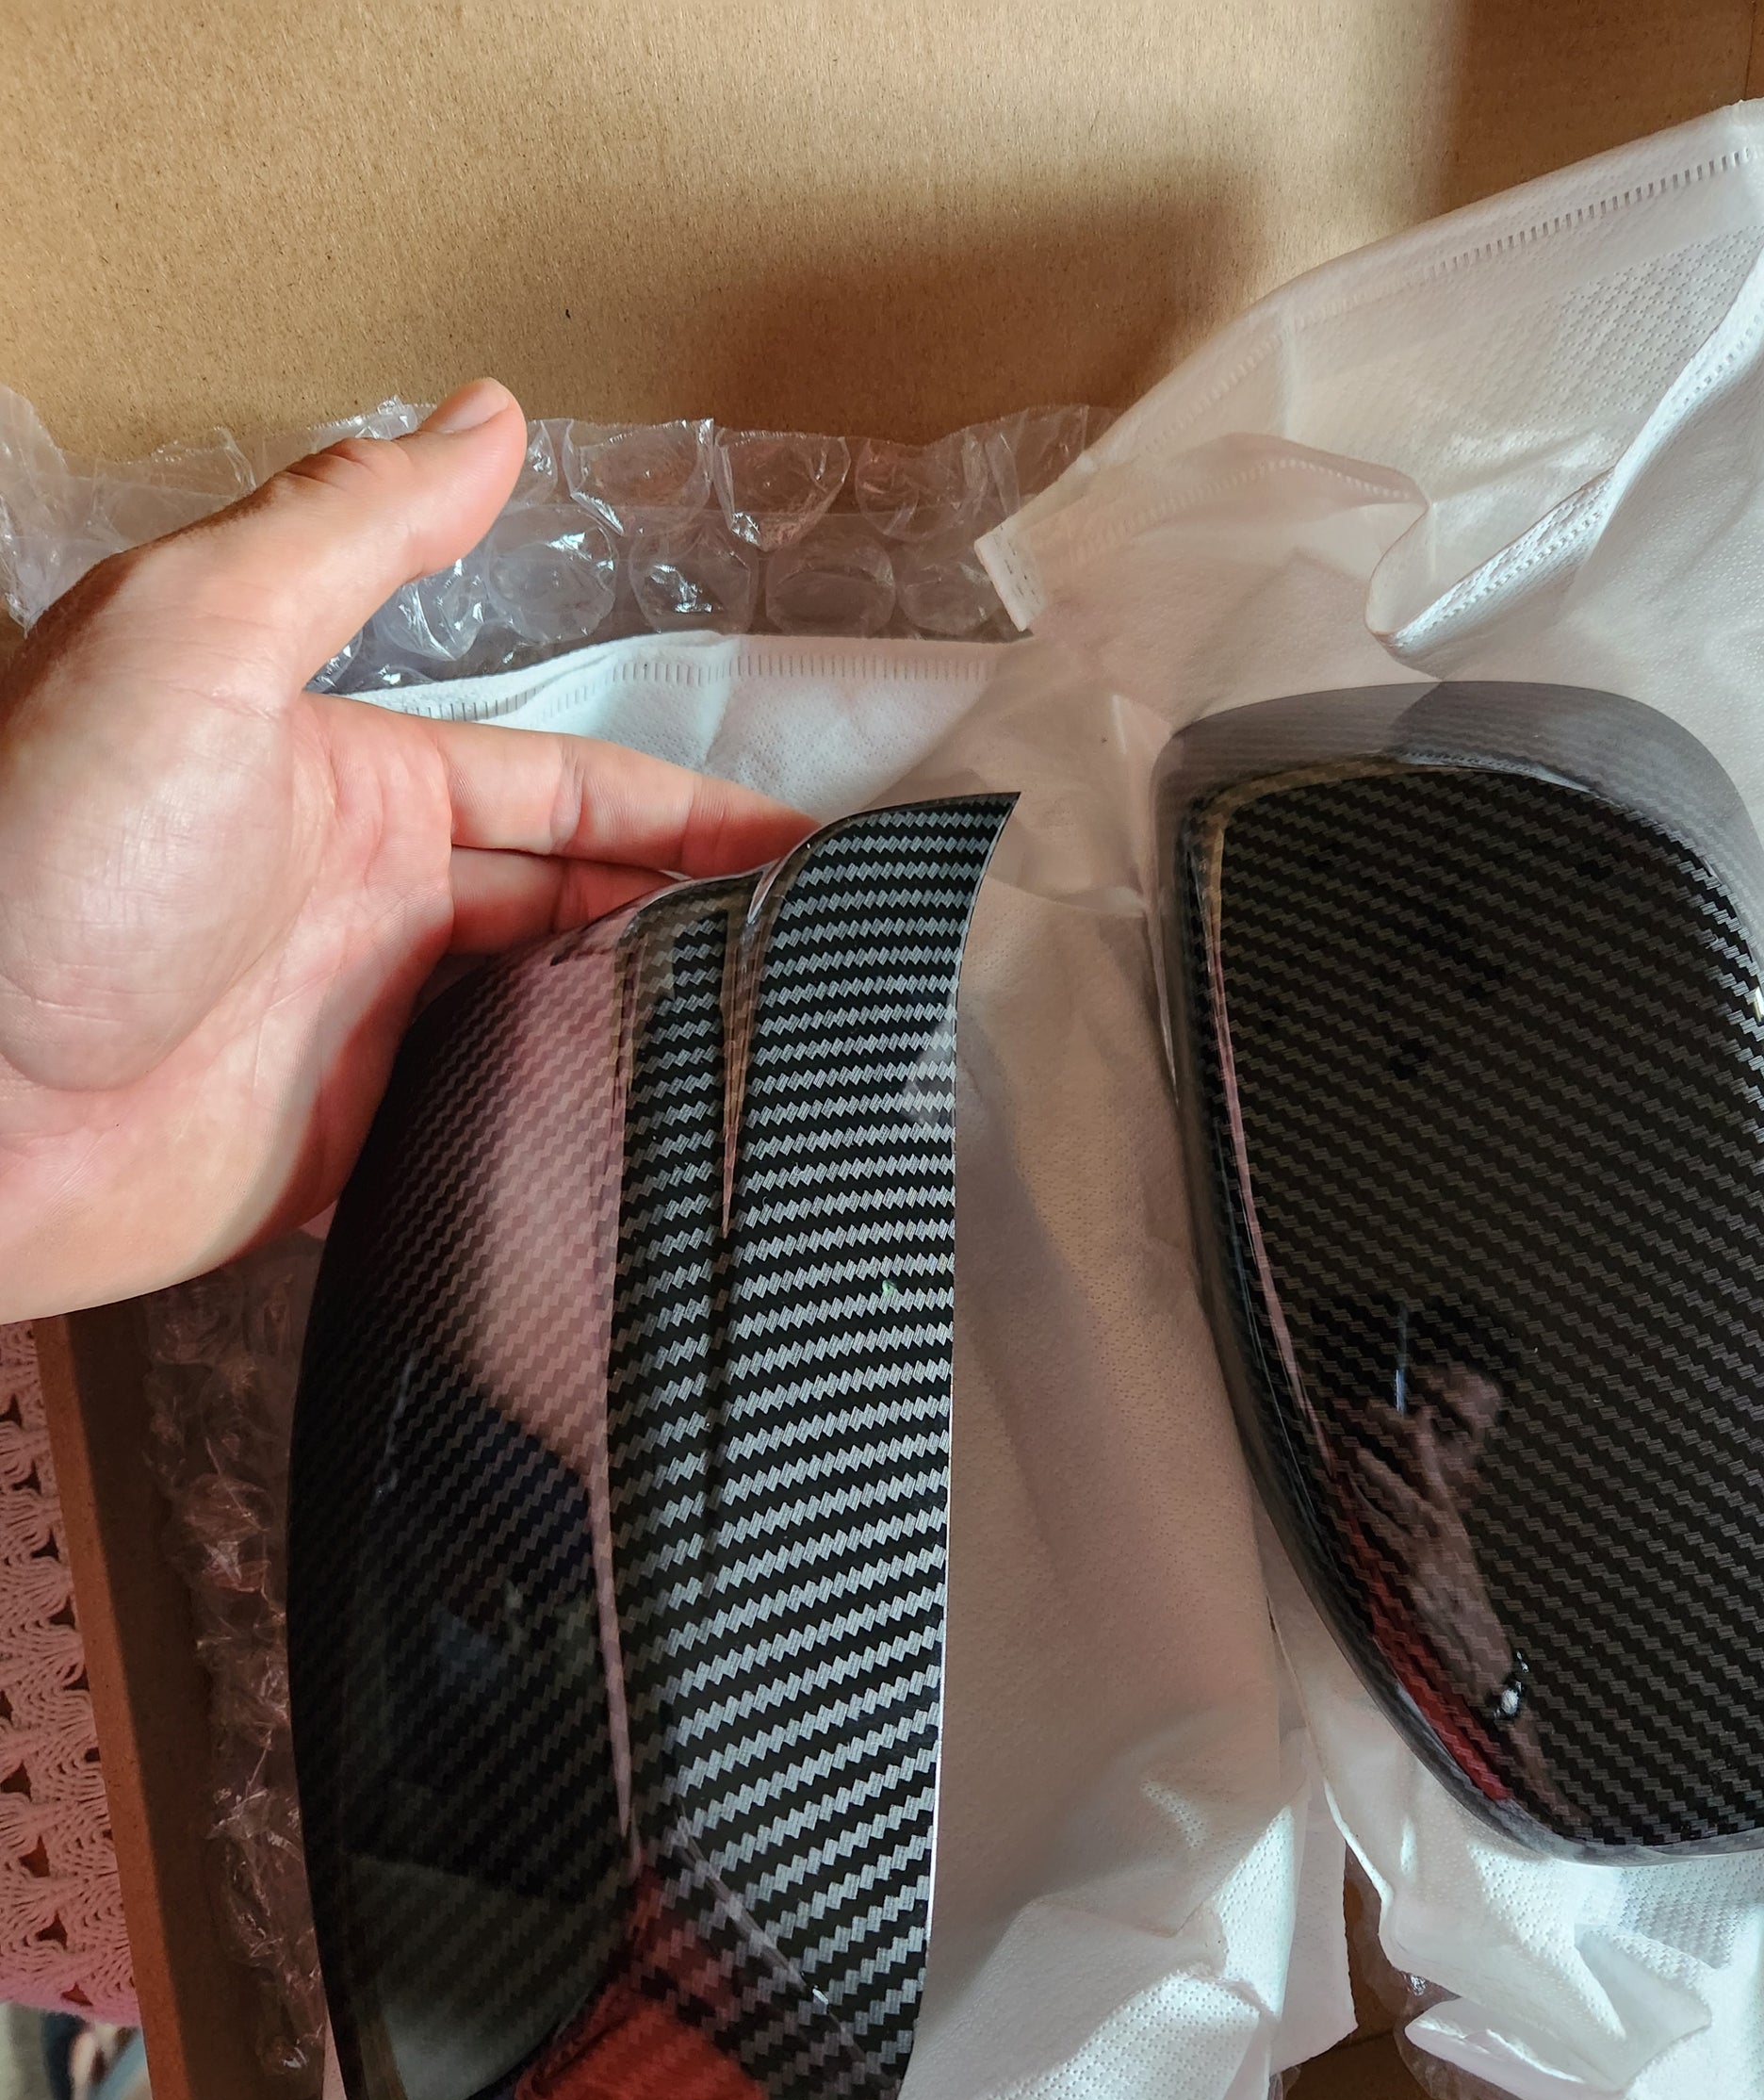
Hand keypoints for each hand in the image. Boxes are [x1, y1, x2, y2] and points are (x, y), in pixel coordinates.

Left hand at [0, 381, 807, 1320]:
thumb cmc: (37, 864)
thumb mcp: (194, 641)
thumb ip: (351, 534)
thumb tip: (487, 415)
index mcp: (350, 776)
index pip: (562, 783)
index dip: (685, 808)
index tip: (796, 840)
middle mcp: (369, 902)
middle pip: (578, 904)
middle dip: (695, 918)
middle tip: (819, 950)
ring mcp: (361, 1032)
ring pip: (553, 1021)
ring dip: (650, 1026)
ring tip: (772, 1048)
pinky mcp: (346, 1152)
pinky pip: (493, 1136)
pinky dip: (573, 1135)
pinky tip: (649, 1143)